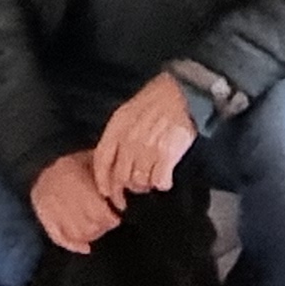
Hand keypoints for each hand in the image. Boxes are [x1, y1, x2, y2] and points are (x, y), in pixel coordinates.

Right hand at [31, 152, 123, 252]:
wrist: (43, 160)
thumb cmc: (78, 163)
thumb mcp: (94, 161)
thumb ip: (107, 177)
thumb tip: (120, 199)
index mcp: (72, 173)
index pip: (96, 210)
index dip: (109, 218)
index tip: (116, 216)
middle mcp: (57, 190)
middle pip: (87, 224)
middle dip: (102, 227)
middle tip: (109, 223)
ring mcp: (47, 205)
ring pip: (75, 232)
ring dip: (91, 235)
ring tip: (99, 229)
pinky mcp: (41, 215)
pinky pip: (58, 237)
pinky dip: (73, 245)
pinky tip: (86, 247)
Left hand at [91, 73, 199, 201]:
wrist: (183, 93)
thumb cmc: (156, 101)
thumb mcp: (128, 112)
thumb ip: (118, 135)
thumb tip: (112, 162)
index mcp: (117, 127)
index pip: (101, 160)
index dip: (102, 180)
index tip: (106, 192)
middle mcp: (130, 139)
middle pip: (120, 176)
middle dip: (124, 189)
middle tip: (132, 192)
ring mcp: (148, 148)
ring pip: (139, 181)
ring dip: (144, 186)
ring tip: (150, 180)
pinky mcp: (167, 154)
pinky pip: (160, 181)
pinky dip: (161, 184)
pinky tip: (164, 179)